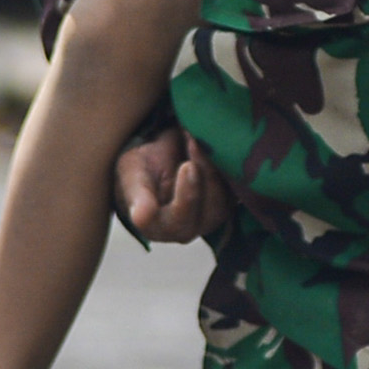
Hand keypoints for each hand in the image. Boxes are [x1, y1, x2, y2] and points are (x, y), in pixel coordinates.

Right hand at [112, 125, 232, 244]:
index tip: (187, 166)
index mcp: (158, 227)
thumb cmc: (140, 166)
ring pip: (225, 200)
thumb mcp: (131, 173)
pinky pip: (237, 188)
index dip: (187, 197)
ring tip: (198, 140)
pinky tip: (211, 145)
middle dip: (206, 173)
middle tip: (194, 141)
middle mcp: (187, 228)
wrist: (158, 155)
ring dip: (216, 166)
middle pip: (209, 211)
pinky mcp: (228, 202)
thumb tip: (141, 217)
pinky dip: (227, 164)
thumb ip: (137, 195)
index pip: (178, 221)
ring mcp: (210, 217)